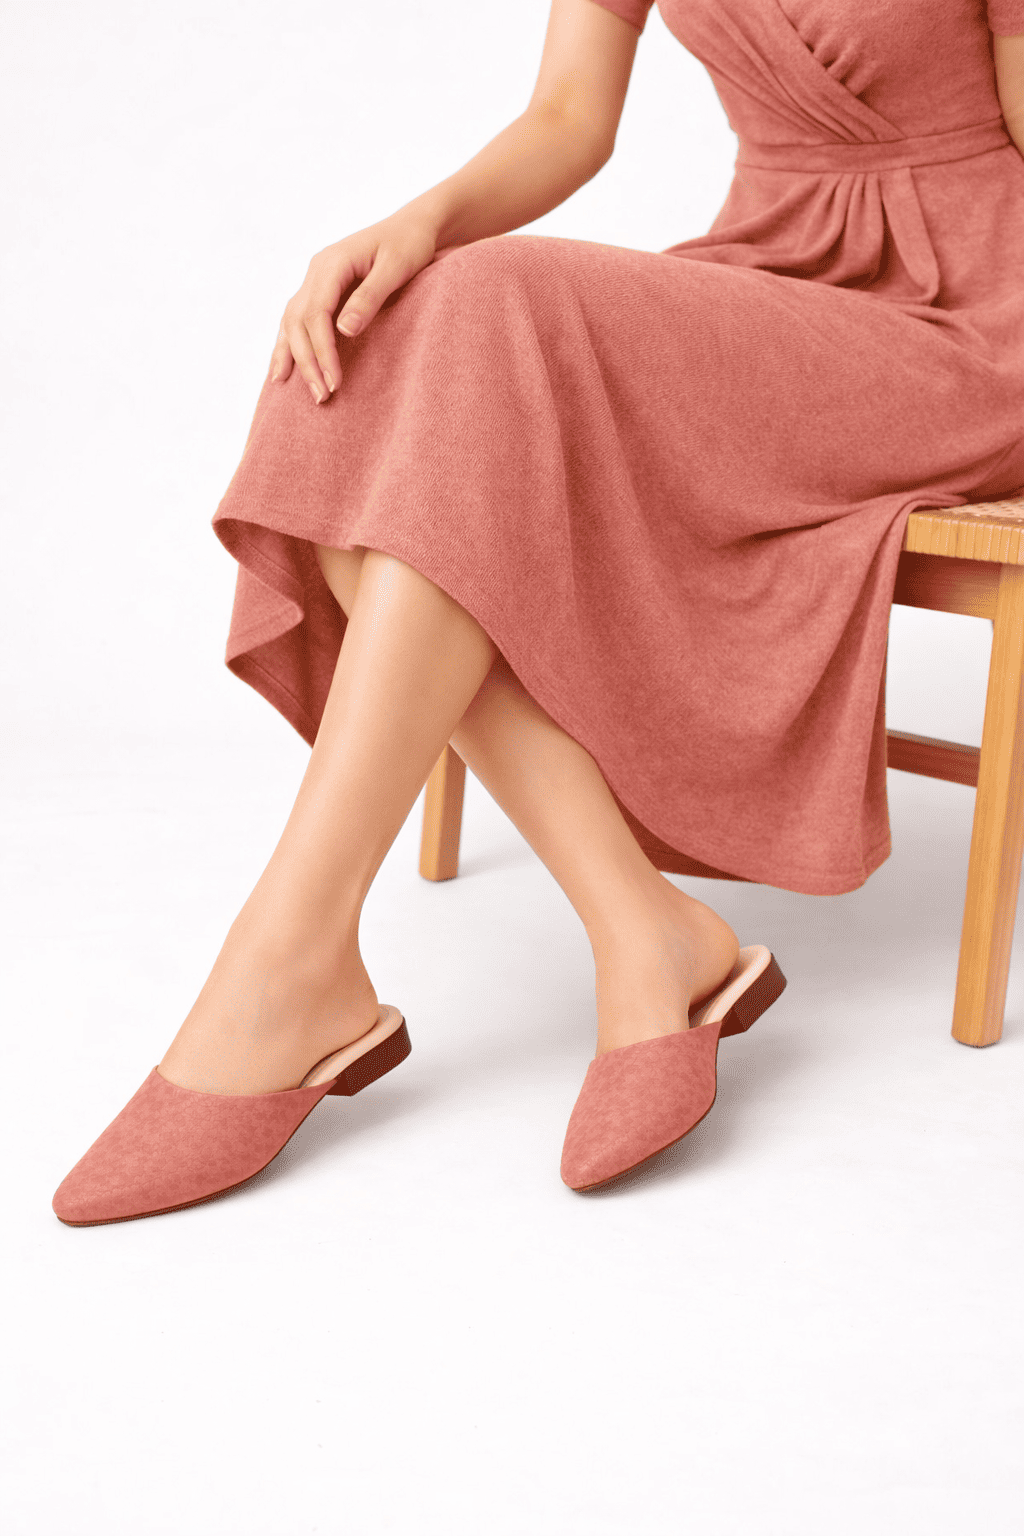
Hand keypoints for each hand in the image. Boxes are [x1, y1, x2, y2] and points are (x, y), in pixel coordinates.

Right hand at [269, 213, 439, 402]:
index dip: (322, 350)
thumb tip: (344, 330)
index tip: (334, 381)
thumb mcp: (396, 268)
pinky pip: (296, 320)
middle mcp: (317, 270)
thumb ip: (370, 297)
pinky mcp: (321, 290)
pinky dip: (289, 344)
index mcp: (332, 262)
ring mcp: (315, 279)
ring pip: (290, 321)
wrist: (414, 227)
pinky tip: (284, 368)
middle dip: (306, 361)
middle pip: (297, 320)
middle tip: (321, 396)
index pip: (316, 313)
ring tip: (292, 389)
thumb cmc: (409, 244)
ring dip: (292, 356)